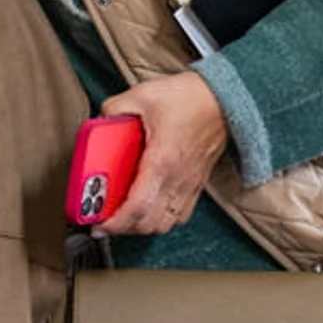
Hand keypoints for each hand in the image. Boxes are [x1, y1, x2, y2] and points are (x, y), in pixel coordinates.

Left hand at [96, 70, 227, 235]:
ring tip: (126, 215)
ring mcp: (189, 184)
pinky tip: (150, 207)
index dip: (116, 222)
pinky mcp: (197, 184)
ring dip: (143, 226)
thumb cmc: (190, 97)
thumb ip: (116, 108)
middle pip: (149, 224)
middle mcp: (177, 179)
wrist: (224, 99)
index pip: (137, 206)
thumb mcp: (144, 94)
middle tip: (106, 218)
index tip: (99, 223)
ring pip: (165, 224)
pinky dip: (162, 219)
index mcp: (162, 160)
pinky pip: (179, 215)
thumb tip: (101, 121)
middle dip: (124, 228)